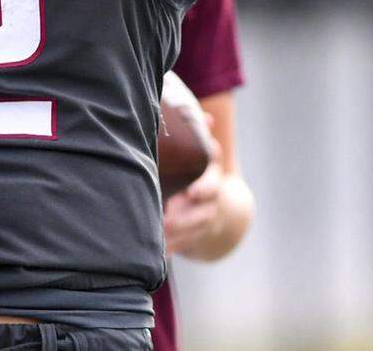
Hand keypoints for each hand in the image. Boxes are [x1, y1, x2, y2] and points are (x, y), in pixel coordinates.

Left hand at [163, 139, 223, 257]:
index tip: (192, 192)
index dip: (204, 188)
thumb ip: (200, 134)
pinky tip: (155, 254)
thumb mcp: (202, 150)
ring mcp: (203, 223)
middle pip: (202, 214)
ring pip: (192, 234)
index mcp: (212, 179)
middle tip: (166, 218)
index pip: (212, 184)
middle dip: (184, 218)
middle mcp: (211, 203)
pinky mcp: (193, 238)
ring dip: (175, 237)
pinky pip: (183, 247)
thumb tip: (207, 118)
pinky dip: (170, 251)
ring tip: (156, 235)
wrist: (216, 203)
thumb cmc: (197, 168)